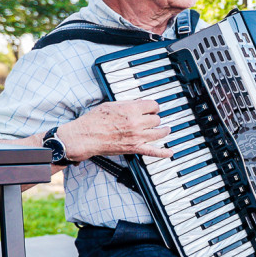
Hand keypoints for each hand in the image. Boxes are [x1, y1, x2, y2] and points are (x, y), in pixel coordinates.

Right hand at [58, 100, 172, 160]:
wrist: (85, 136)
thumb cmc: (94, 121)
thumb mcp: (111, 105)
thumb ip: (128, 104)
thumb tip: (138, 104)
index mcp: (131, 110)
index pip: (153, 105)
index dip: (153, 106)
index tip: (152, 108)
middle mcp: (137, 123)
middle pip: (156, 119)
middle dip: (154, 118)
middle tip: (151, 119)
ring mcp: (137, 137)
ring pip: (159, 132)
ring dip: (163, 130)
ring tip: (166, 129)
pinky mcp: (134, 148)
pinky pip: (153, 151)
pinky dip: (163, 153)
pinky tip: (170, 152)